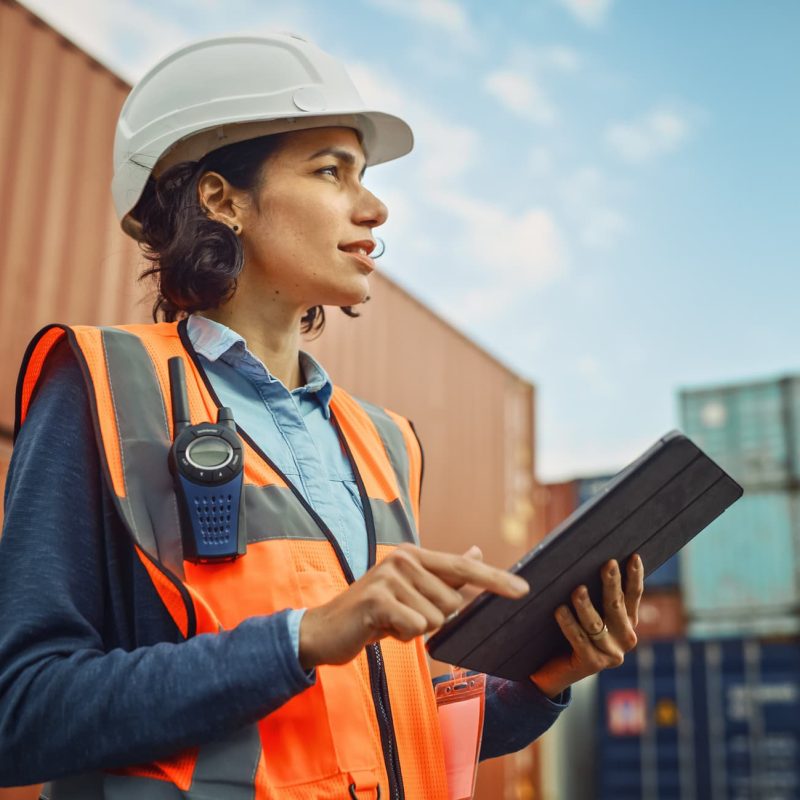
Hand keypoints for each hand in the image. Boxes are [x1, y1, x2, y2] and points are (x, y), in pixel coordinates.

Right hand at [298, 543, 528, 668]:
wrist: (325, 629)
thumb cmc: (373, 612)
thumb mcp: (410, 590)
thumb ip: (444, 573)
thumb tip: (477, 550)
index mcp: (415, 555)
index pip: (464, 567)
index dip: (495, 579)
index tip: (524, 590)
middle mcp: (404, 559)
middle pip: (452, 602)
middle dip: (434, 619)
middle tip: (403, 616)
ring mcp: (389, 577)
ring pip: (436, 618)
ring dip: (415, 629)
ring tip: (390, 622)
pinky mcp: (378, 599)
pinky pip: (416, 627)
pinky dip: (402, 636)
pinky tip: (381, 630)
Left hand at [530, 555, 643, 698]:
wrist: (552, 670)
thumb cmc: (567, 630)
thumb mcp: (585, 610)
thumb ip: (592, 592)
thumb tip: (584, 559)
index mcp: (627, 622)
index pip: (633, 595)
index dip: (635, 576)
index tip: (634, 556)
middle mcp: (625, 638)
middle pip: (616, 605)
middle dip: (612, 584)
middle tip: (608, 564)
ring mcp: (611, 653)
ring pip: (596, 624)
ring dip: (586, 606)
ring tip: (577, 590)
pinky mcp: (593, 664)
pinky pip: (579, 639)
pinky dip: (569, 624)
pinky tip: (560, 611)